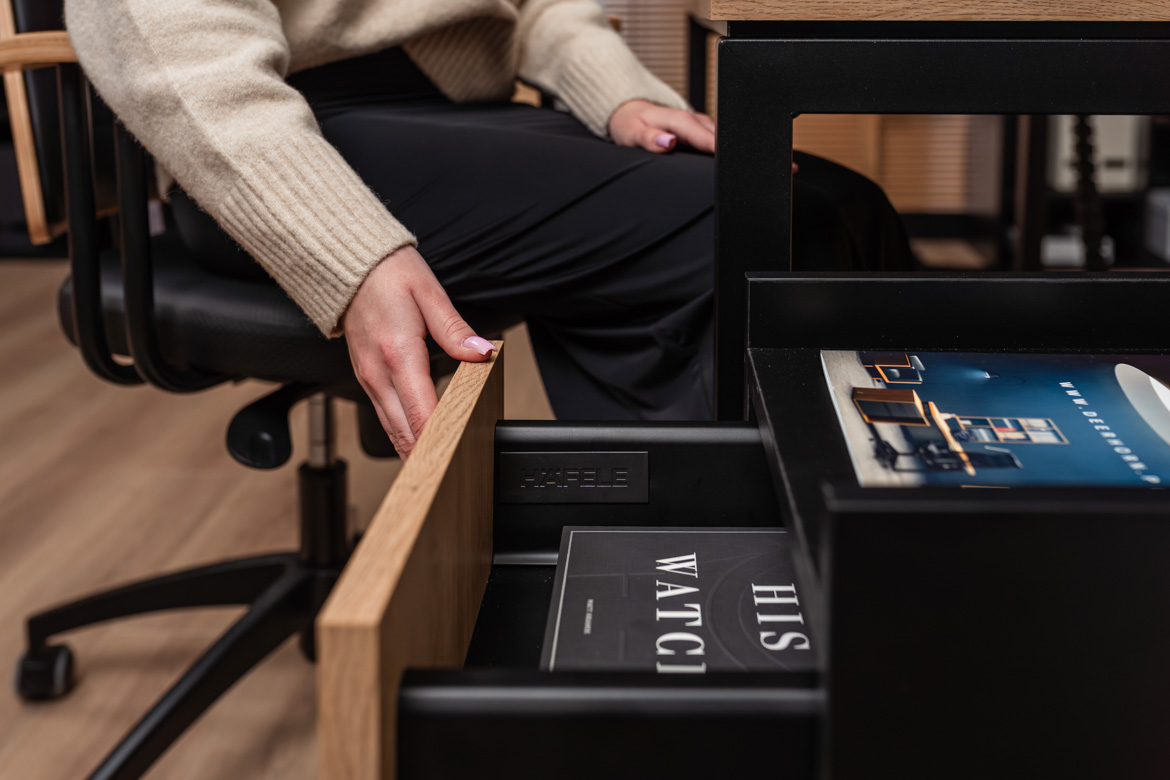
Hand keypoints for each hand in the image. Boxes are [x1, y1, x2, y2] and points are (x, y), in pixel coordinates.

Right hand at [341, 245, 495, 457]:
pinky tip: (419, 446)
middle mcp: (378, 373)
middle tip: (453, 479)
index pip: (421, 412)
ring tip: (438, 475)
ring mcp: (368, 379)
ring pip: (391, 430)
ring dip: (412, 452)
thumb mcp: (429, 293)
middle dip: (426, 459)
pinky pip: (384, 416)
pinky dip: (401, 435)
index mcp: (397, 354)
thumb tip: (481, 353)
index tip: (456, 461)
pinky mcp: (366, 378)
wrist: (350, 266)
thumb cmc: (388, 274)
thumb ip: (455, 331)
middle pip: (403, 431)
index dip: (439, 441)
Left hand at [607, 99, 797, 171]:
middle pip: (726, 138)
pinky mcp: (706, 132)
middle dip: (749, 152)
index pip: (706, 136)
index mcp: (681, 121)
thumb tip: (668, 141)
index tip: (739, 161)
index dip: (724, 148)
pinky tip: (759, 164)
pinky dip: (741, 152)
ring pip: (730, 139)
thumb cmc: (632, 125)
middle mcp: (696, 122)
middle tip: (776, 167)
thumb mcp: (632, 133)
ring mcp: (703, 126)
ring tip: (780, 168)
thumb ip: (649, 139)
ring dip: (751, 152)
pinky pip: (726, 142)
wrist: (631, 113)